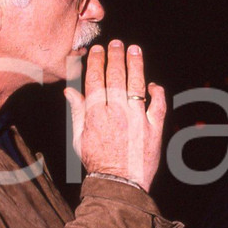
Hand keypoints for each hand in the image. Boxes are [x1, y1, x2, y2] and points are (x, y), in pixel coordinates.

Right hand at [63, 40, 165, 191]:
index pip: (95, 80)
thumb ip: (77, 111)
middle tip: (117, 43)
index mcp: (96, 114)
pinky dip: (157, 93)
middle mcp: (116, 113)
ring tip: (134, 50)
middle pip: (116, 77)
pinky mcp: (154, 129)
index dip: (96, 62)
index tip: (98, 50)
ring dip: (135, 65)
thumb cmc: (97, 162)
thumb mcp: (80, 138)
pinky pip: (158, 106)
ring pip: (136, 85)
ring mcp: (137, 119)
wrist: (119, 184)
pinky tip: (153, 84)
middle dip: (116, 57)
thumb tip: (69, 90)